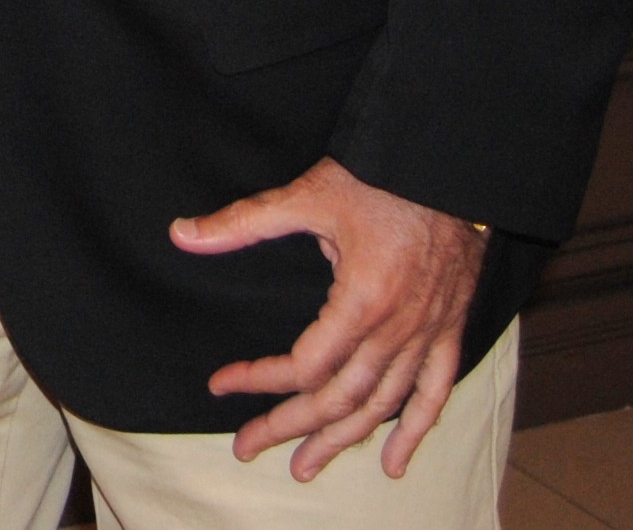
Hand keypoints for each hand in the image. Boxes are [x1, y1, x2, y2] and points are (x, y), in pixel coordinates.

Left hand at [170, 158, 487, 480]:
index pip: (304, 365)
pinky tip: (394, 461)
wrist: (450, 166)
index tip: (223, 383)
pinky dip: (415, 430)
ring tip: (307, 465)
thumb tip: (182, 234)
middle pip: (340, 398)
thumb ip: (243, 221)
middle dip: (291, 426)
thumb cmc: (378, 178)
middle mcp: (397, 329)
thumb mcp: (306, 195)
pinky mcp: (449, 330)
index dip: (260, 379)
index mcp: (361, 301)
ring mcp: (427, 335)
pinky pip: (435, 393)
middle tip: (250, 447)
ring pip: (383, 405)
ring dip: (344, 440)